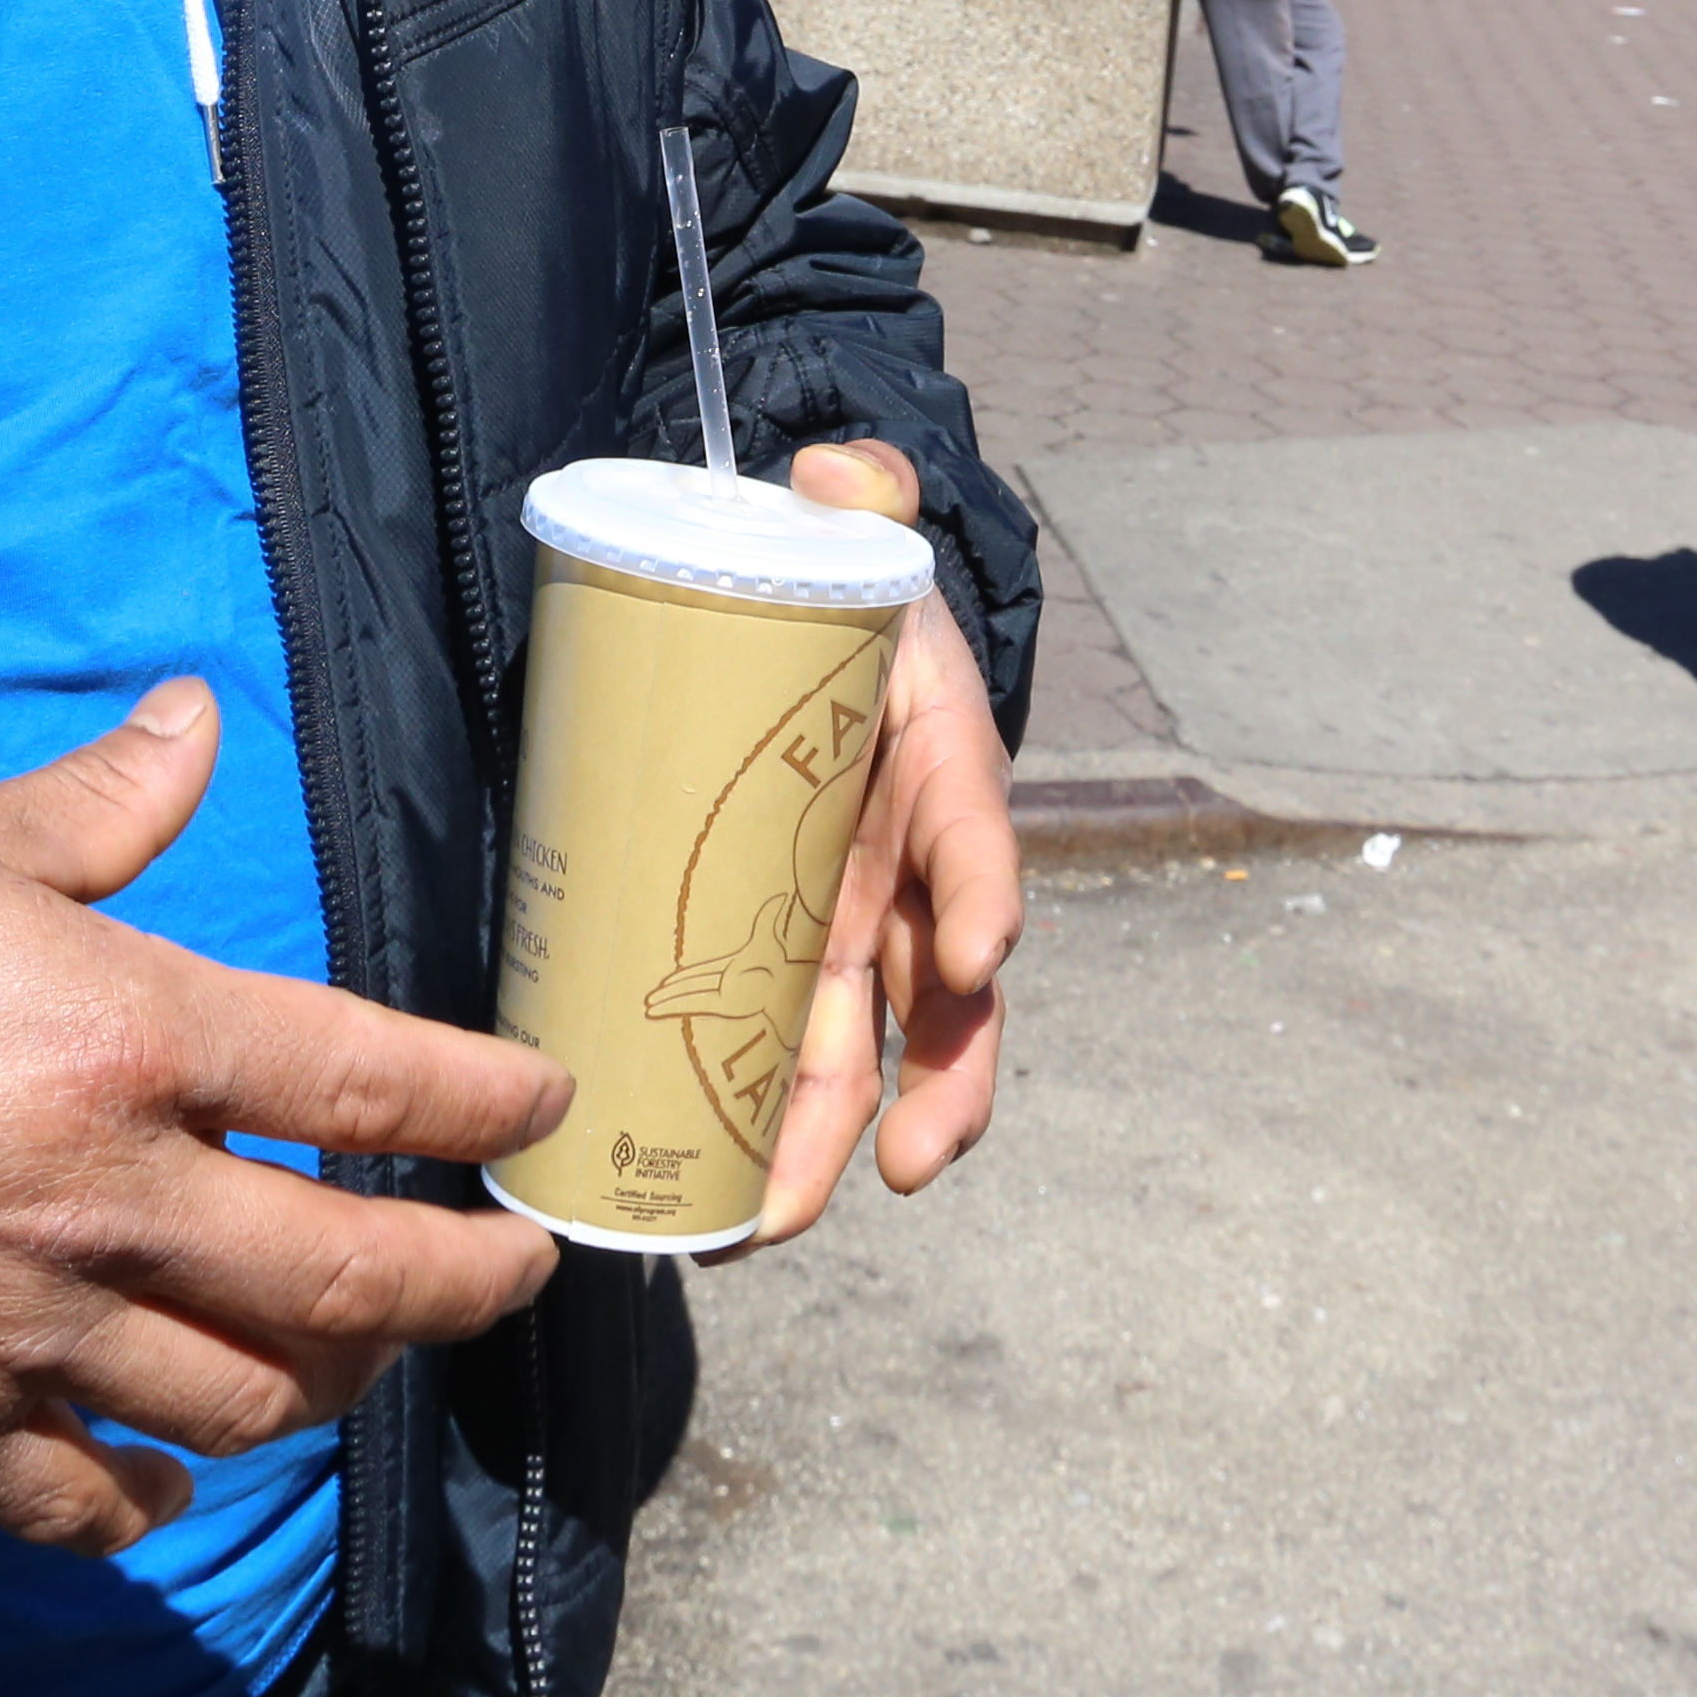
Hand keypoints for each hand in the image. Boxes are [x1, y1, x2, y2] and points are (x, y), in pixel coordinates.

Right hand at [0, 682, 572, 1551]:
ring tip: (359, 1350)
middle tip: (515, 1271)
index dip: (484, 1100)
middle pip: (350, 1281)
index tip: (543, 1107)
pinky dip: (148, 1497)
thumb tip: (196, 713)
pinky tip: (176, 1472)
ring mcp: (30, 1325)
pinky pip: (84, 1495)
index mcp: (128, 1039)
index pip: (367, 1079)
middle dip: (467, 1286)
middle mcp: (107, 1201)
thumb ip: (103, 800)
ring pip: (247, 1405)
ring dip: (331, 1386)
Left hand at [745, 440, 1019, 1247]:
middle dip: (929, 1097)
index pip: (975, 832)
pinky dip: (756, 1125)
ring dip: (823, 1147)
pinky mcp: (778, 951)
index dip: (985, 893)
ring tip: (768, 1225)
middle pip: (941, 999)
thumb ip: (859, 489)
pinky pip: (780, 1050)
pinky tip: (711, 1199)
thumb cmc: (839, 589)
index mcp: (938, 765)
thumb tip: (842, 471)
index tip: (975, 959)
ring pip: (860, 1054)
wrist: (797, 621)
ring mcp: (846, 921)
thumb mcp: (857, 525)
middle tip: (885, 1172)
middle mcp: (910, 866)